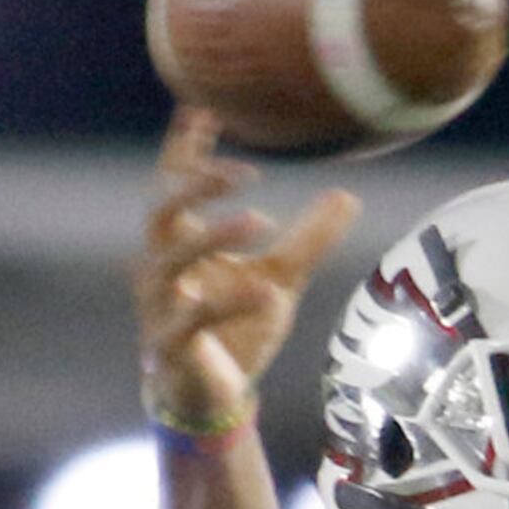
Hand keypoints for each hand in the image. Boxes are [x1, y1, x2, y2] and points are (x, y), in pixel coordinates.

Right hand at [136, 107, 359, 424]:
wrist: (216, 400)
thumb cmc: (237, 331)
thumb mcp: (281, 280)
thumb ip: (307, 240)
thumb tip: (348, 196)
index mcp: (182, 245)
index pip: (175, 186)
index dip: (184, 149)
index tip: (202, 109)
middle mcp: (162, 268)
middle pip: (162, 211)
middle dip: (195, 184)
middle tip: (244, 169)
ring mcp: (160, 307)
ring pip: (171, 260)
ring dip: (214, 234)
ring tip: (261, 219)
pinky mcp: (169, 346)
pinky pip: (193, 318)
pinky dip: (229, 300)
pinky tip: (264, 288)